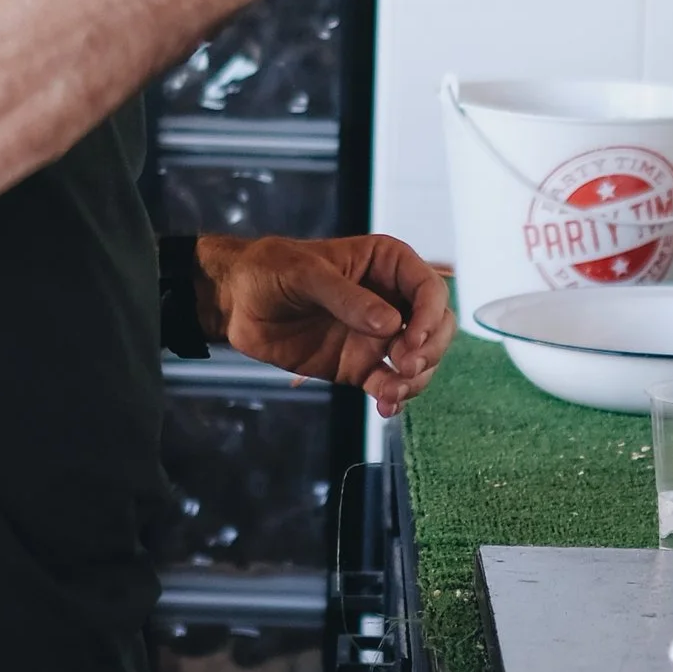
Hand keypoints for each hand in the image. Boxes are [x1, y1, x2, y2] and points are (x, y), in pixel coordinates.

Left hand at [196, 231, 453, 416]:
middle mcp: (390, 300)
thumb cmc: (269, 270)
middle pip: (437, 327)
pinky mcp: (360, 365)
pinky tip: (386, 406)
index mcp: (386, 265)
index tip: (414, 337)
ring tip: (390, 391)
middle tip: (404, 365)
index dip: (430, 314)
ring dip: (415, 379)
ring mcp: (378, 336)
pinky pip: (390, 384)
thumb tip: (390, 324)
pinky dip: (395, 397)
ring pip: (420, 360)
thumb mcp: (305, 274)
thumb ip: (347, 298)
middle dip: (429, 350)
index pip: (429, 288)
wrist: (236, 303)